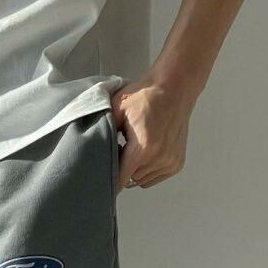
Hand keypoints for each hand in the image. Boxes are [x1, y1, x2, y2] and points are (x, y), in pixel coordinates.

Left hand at [110, 76, 192, 193]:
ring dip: (136, 170)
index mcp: (143, 147)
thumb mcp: (117, 109)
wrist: (174, 88)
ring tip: (134, 149)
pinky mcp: (177, 163)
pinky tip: (147, 151)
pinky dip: (148, 169)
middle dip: (122, 168)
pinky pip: (155, 177)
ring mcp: (170, 162)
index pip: (121, 179)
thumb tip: (90, 151)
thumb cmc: (145, 96)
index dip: (109, 178)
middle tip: (120, 149)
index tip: (101, 176)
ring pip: (142, 180)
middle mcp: (159, 158)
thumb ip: (104, 132)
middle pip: (131, 179)